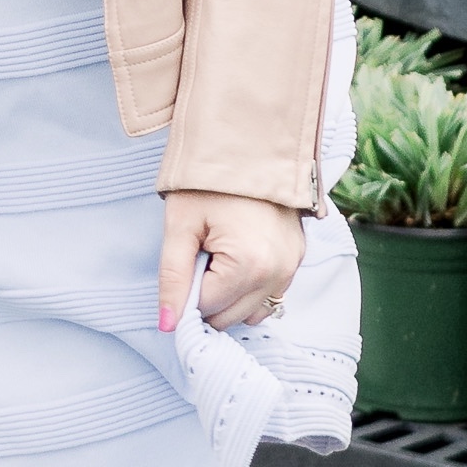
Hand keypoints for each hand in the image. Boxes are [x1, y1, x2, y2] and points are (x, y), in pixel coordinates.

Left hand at [159, 191, 304, 334]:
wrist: (249, 142)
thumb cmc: (209, 180)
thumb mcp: (180, 226)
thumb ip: (173, 279)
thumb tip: (167, 324)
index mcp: (249, 265)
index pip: (206, 308)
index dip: (187, 288)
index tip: (187, 258)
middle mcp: (278, 273)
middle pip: (229, 316)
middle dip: (209, 294)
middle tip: (203, 252)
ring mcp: (292, 266)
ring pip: (251, 312)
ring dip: (230, 295)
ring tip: (221, 254)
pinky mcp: (298, 257)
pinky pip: (271, 294)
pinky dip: (251, 288)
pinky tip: (239, 258)